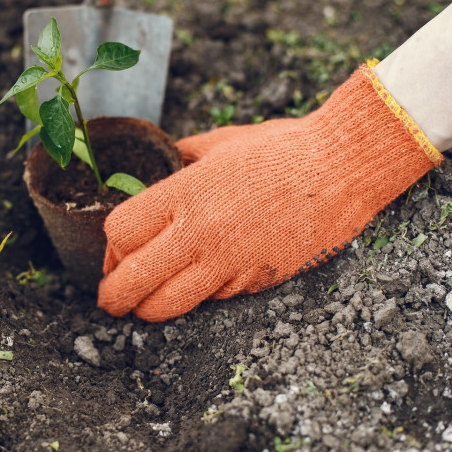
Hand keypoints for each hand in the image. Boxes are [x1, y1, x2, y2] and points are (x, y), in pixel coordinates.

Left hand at [97, 65, 440, 321]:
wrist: (342, 169)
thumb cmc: (283, 149)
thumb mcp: (221, 142)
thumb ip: (182, 154)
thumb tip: (163, 156)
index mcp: (184, 193)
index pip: (121, 234)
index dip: (110, 250)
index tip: (114, 253)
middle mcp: (199, 232)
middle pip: (133, 280)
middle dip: (114, 296)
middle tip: (109, 301)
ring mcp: (228, 262)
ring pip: (169, 304)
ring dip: (148, 309)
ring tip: (141, 307)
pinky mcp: (255, 281)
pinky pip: (211, 300)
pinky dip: (198, 298)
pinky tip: (198, 283)